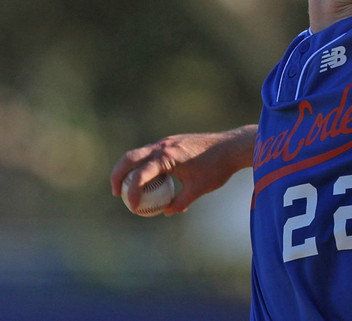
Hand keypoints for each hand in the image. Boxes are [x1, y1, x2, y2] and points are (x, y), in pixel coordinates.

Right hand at [110, 126, 255, 215]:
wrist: (232, 146)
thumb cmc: (217, 168)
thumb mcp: (198, 189)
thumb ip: (181, 201)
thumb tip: (167, 212)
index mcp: (167, 156)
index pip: (140, 176)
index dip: (133, 193)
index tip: (134, 208)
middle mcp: (163, 145)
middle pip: (130, 158)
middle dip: (118, 175)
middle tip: (117, 193)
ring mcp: (167, 141)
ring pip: (140, 153)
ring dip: (130, 168)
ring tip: (129, 187)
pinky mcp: (173, 141)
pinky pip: (152, 153)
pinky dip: (145, 164)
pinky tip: (151, 179)